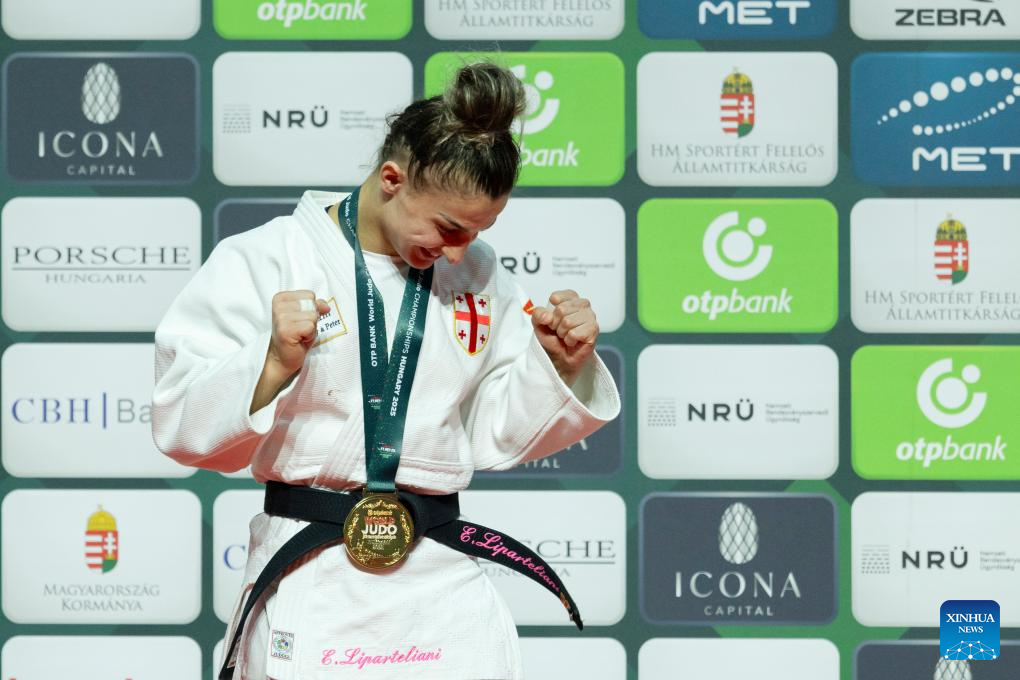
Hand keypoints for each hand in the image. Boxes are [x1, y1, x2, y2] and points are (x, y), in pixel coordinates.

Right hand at [251, 291, 329, 413]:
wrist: (282, 357)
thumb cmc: (295, 336)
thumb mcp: (306, 316)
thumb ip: (315, 306)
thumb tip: (326, 305)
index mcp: (281, 298)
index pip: (310, 295)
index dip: (311, 309)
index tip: (299, 320)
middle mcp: (279, 306)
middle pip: (312, 304)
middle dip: (312, 319)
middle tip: (300, 329)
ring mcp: (281, 318)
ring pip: (313, 316)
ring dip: (311, 328)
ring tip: (300, 335)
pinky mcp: (286, 330)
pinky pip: (310, 327)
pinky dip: (309, 335)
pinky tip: (300, 340)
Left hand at [530, 289, 598, 386]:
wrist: (559, 357)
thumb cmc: (553, 338)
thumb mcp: (539, 323)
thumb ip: (538, 314)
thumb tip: (547, 316)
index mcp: (570, 298)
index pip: (556, 297)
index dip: (550, 312)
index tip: (552, 320)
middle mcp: (582, 304)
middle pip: (561, 310)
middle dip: (556, 324)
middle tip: (560, 331)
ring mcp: (590, 317)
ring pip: (568, 322)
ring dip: (563, 333)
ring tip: (566, 336)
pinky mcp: (593, 330)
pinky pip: (574, 333)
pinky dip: (569, 340)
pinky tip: (573, 342)